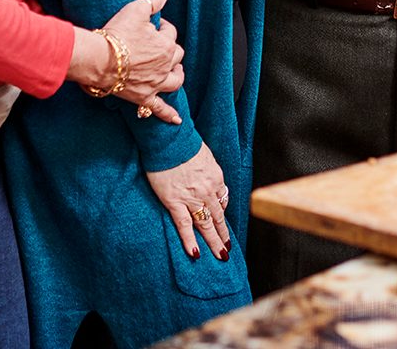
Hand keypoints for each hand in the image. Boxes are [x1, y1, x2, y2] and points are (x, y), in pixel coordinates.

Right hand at [102, 0, 185, 123]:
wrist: (98, 59)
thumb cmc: (116, 34)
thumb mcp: (135, 10)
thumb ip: (153, 0)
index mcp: (166, 46)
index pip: (170, 33)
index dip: (162, 28)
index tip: (153, 26)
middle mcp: (164, 66)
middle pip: (176, 57)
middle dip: (171, 50)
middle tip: (159, 46)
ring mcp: (155, 84)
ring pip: (174, 81)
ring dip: (176, 76)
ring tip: (175, 72)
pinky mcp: (143, 97)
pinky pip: (159, 109)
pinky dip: (169, 114)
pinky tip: (177, 119)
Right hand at [146, 143, 230, 260]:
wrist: (169, 141)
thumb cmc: (185, 144)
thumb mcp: (204, 156)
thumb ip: (207, 171)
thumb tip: (206, 177)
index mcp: (216, 178)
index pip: (222, 200)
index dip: (221, 212)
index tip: (221, 221)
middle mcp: (208, 191)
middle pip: (218, 217)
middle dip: (223, 234)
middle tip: (227, 248)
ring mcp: (192, 198)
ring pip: (206, 225)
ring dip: (214, 241)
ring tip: (220, 255)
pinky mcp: (175, 202)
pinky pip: (184, 225)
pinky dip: (190, 240)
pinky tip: (196, 253)